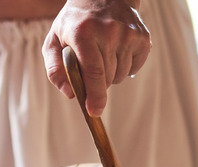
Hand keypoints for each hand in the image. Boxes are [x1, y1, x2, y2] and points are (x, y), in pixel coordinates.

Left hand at [42, 0, 150, 116]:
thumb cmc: (74, 24)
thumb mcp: (54, 41)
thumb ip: (55, 69)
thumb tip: (70, 93)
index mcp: (84, 33)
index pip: (93, 72)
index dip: (95, 95)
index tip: (94, 111)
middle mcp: (109, 32)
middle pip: (106, 78)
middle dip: (96, 84)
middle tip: (89, 69)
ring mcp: (129, 34)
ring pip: (120, 76)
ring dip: (110, 75)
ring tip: (102, 55)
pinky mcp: (142, 38)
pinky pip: (133, 68)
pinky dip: (124, 67)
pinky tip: (115, 51)